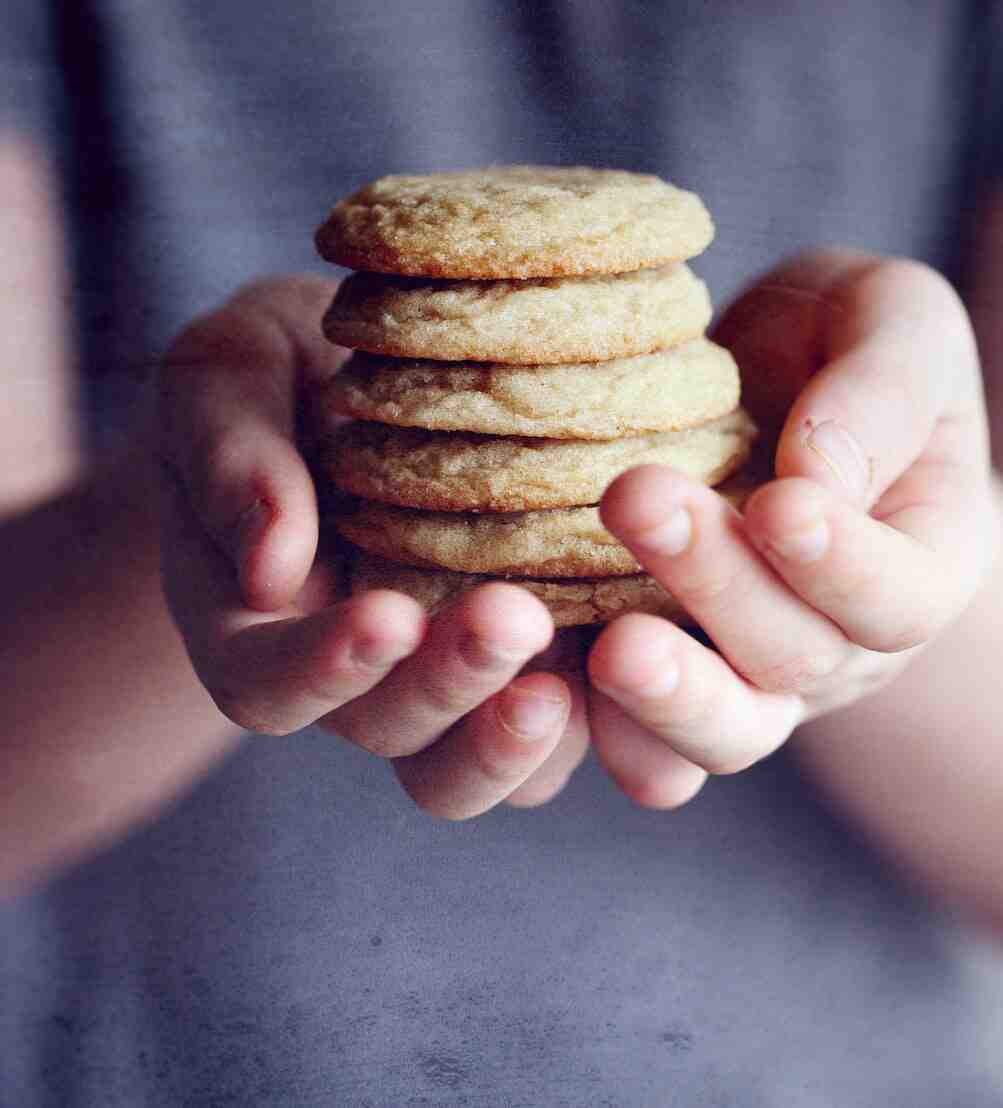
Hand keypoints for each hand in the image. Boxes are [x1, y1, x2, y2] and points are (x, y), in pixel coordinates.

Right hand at [155, 277, 588, 817]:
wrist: (354, 367)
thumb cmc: (270, 367)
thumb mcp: (225, 379)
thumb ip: (230, 461)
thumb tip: (271, 568)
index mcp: (252, 626)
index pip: (268, 685)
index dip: (324, 667)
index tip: (387, 614)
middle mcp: (350, 675)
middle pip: (389, 734)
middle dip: (449, 688)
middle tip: (513, 617)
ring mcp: (440, 674)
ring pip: (474, 763)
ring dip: (521, 737)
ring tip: (577, 675)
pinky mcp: (528, 657)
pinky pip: (563, 721)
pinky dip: (602, 714)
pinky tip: (649, 648)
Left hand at [585, 252, 994, 808]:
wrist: (769, 372)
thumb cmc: (845, 335)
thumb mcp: (894, 320)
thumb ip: (880, 391)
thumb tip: (817, 477)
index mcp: (925, 560)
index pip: (899, 597)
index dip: (843, 564)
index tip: (778, 502)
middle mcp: (846, 644)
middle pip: (794, 658)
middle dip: (716, 584)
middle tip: (636, 499)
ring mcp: (754, 676)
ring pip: (723, 733)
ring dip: (665, 696)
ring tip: (610, 647)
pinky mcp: (664, 679)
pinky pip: (641, 745)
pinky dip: (599, 731)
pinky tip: (550, 684)